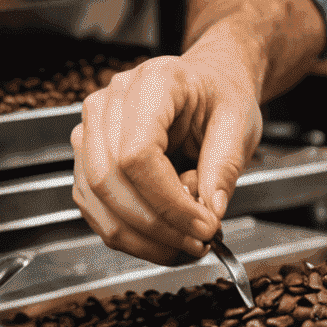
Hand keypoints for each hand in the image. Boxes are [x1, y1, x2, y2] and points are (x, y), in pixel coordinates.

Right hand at [71, 49, 263, 264]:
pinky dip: (127, 233)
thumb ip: (225, 167)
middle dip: (156, 224)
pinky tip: (162, 239)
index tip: (204, 224)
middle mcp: (110, 102)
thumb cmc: (221, 96)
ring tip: (184, 244)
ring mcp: (92, 128)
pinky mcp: (86, 156)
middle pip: (110, 178)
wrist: (208, 84)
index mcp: (153, 83)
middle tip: (198, 241)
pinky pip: (94, 206)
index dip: (168, 200)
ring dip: (140, 236)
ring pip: (96, 198)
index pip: (138, 153)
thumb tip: (209, 212)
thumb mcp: (239, 124)